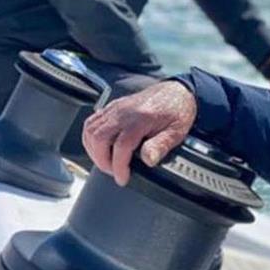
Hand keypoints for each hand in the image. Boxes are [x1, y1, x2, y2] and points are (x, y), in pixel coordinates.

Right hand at [82, 80, 196, 185]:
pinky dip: (90, 138)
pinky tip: (100, 147)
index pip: (121, 146)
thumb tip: (148, 160)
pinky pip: (92, 122)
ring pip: (91, 130)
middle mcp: (125, 111)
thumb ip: (161, 145)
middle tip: (115, 171)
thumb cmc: (178, 111)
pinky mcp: (113, 107)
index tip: (123, 178)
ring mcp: (116, 108)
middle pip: (99, 138)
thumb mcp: (177, 131)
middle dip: (102, 161)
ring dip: (94, 150)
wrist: (178, 91)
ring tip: (107, 162)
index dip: (119, 166)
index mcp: (142, 118)